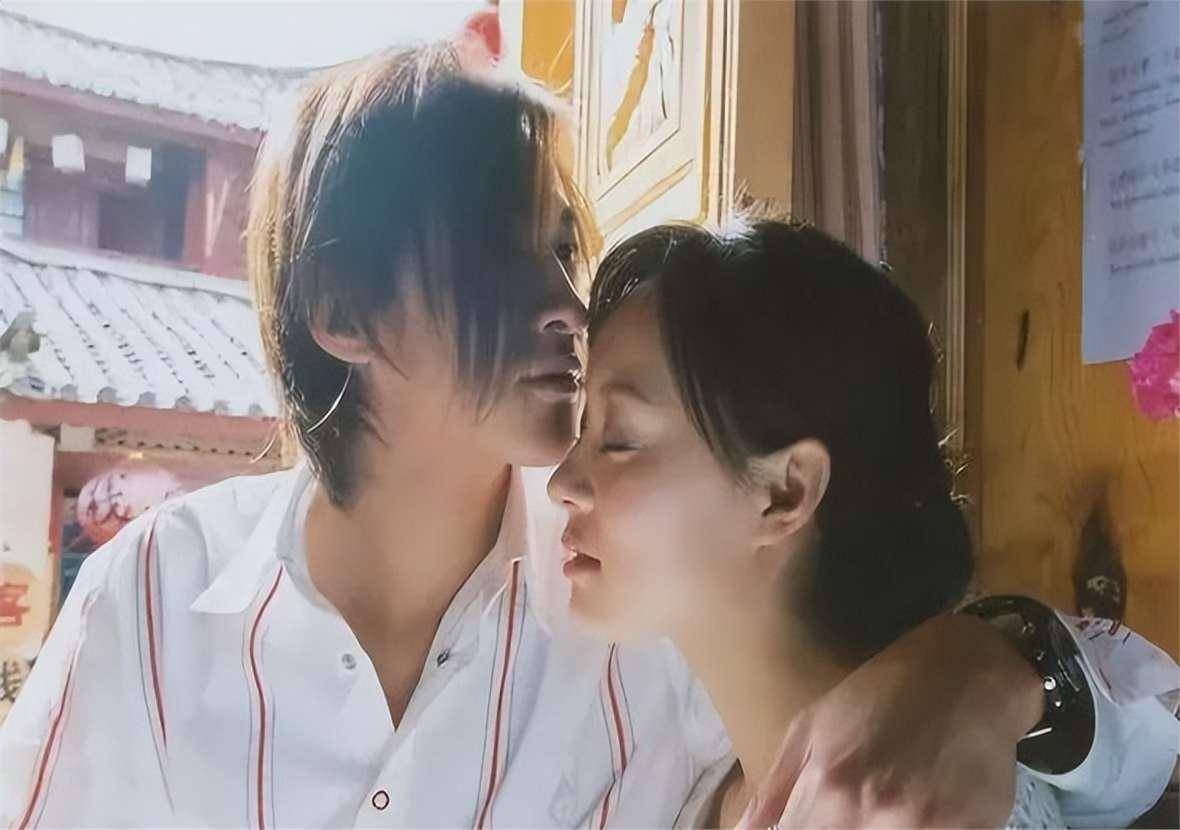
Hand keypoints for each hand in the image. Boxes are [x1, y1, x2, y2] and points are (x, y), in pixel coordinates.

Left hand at [737, 614, 1042, 828]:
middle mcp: (875, 809)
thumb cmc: (878, 694)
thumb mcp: (813, 725)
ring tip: (890, 801)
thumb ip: (775, 787)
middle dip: (842, 829)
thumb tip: (741, 829)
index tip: (815, 817)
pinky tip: (924, 807)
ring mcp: (927, 823)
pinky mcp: (972, 829)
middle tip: (857, 805)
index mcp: (830, 785)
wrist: (964, 673)